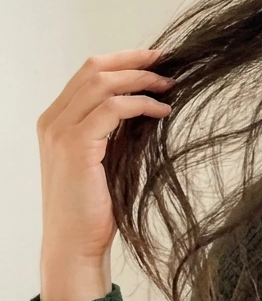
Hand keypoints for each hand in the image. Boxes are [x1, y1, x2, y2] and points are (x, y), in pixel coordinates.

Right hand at [36, 49, 175, 300]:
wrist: (75, 242)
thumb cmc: (93, 206)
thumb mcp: (104, 158)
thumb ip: (114, 130)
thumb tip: (147, 104)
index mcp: (56, 121)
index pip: (88, 73)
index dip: (123, 60)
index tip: (155, 58)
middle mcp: (52, 121)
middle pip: (93, 69)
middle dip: (135, 61)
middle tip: (168, 63)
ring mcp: (60, 132)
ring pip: (102, 83)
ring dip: (141, 80)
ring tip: (169, 86)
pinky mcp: (76, 147)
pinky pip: (112, 109)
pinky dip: (141, 104)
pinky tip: (162, 111)